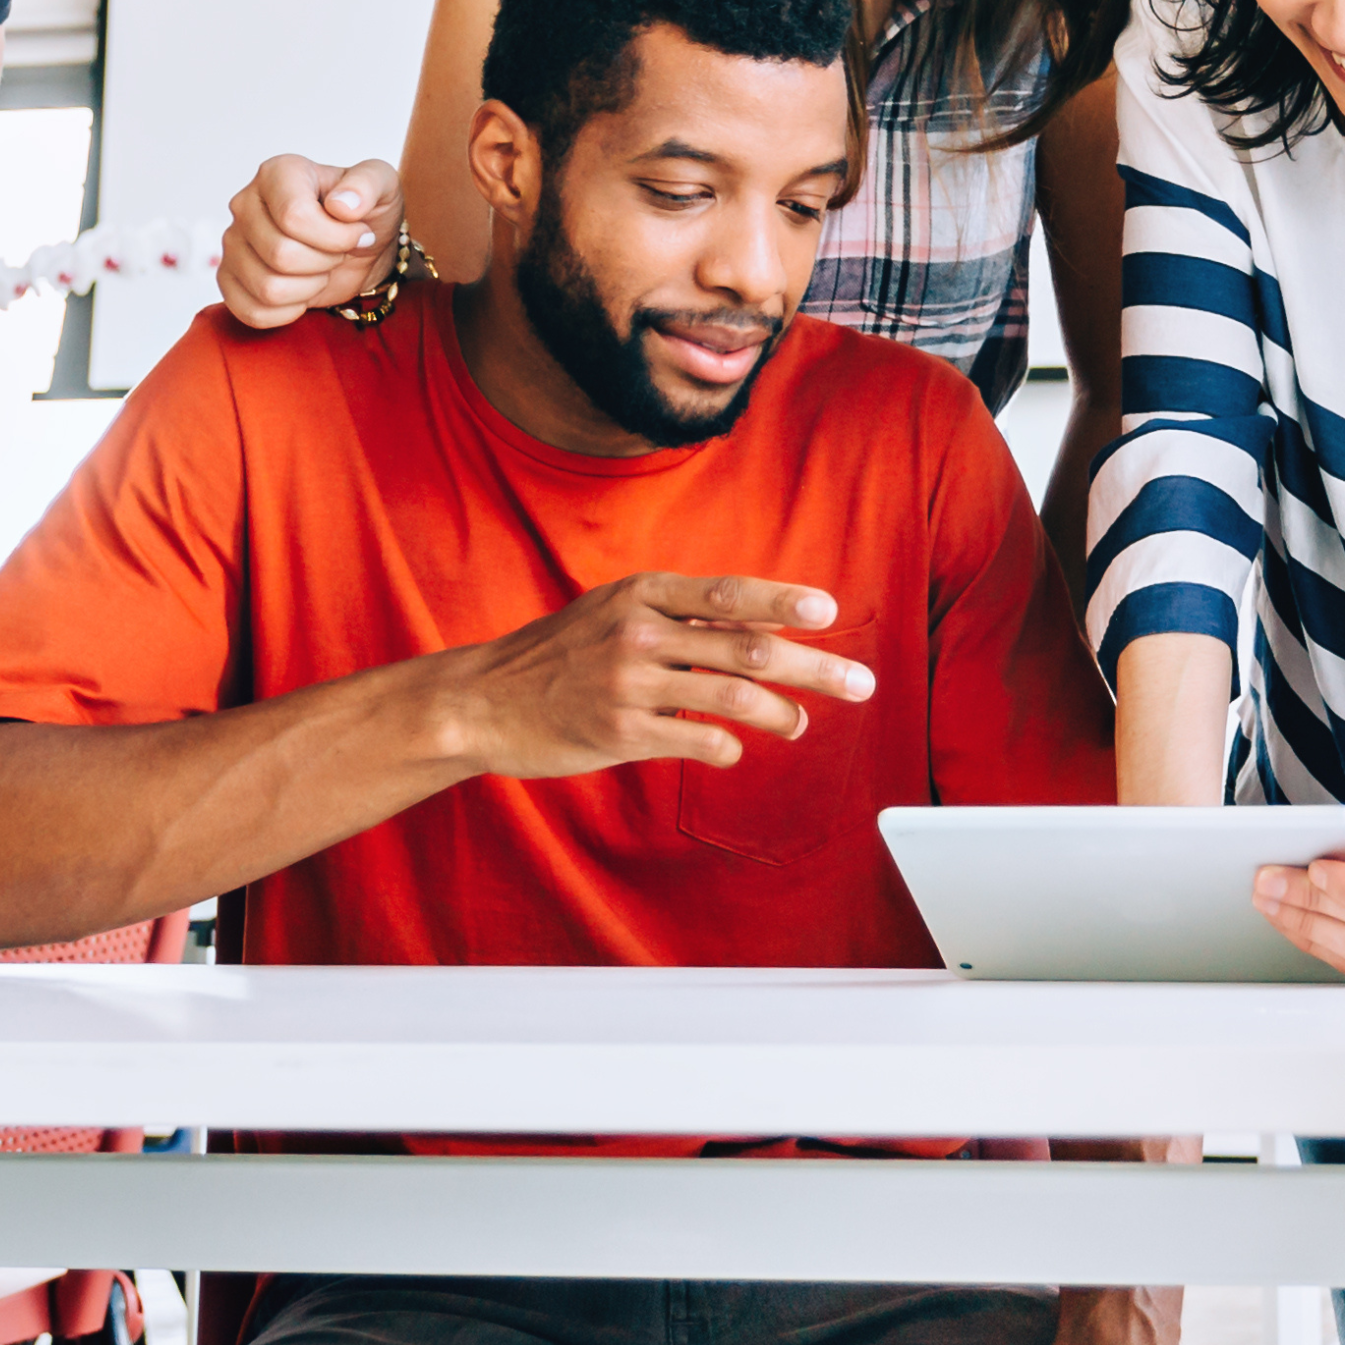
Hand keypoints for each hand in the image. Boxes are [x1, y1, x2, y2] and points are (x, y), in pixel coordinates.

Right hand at [218, 155, 405, 328]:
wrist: (359, 248)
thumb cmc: (366, 213)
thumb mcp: (383, 185)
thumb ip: (368, 184)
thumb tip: (341, 205)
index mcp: (279, 173)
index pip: (293, 216)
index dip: (335, 237)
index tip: (358, 233)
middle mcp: (246, 203)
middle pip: (280, 255)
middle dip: (324, 262)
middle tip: (337, 252)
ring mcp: (233, 242)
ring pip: (268, 288)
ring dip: (309, 288)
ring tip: (320, 269)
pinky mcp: (229, 278)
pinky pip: (252, 311)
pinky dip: (288, 312)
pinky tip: (302, 292)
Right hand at [458, 575, 872, 778]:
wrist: (483, 699)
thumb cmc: (560, 654)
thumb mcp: (615, 612)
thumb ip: (681, 616)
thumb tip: (765, 627)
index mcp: (644, 594)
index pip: (731, 594)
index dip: (785, 601)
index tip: (830, 612)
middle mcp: (640, 632)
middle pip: (750, 646)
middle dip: (815, 666)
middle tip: (860, 683)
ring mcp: (630, 684)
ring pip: (733, 697)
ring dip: (781, 714)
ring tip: (800, 723)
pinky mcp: (620, 733)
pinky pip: (697, 742)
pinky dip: (727, 747)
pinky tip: (735, 750)